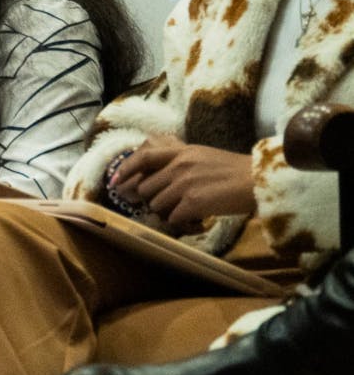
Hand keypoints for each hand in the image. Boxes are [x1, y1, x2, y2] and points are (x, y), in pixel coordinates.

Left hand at [112, 134, 255, 230]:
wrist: (258, 180)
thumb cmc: (235, 170)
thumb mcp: (202, 155)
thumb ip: (180, 160)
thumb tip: (160, 172)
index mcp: (180, 152)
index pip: (142, 158)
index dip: (125, 171)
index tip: (116, 182)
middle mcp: (178, 166)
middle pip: (145, 188)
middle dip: (152, 199)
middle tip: (167, 204)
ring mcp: (184, 184)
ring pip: (156, 205)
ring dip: (167, 211)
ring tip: (186, 211)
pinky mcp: (193, 202)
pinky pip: (173, 217)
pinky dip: (182, 222)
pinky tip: (196, 219)